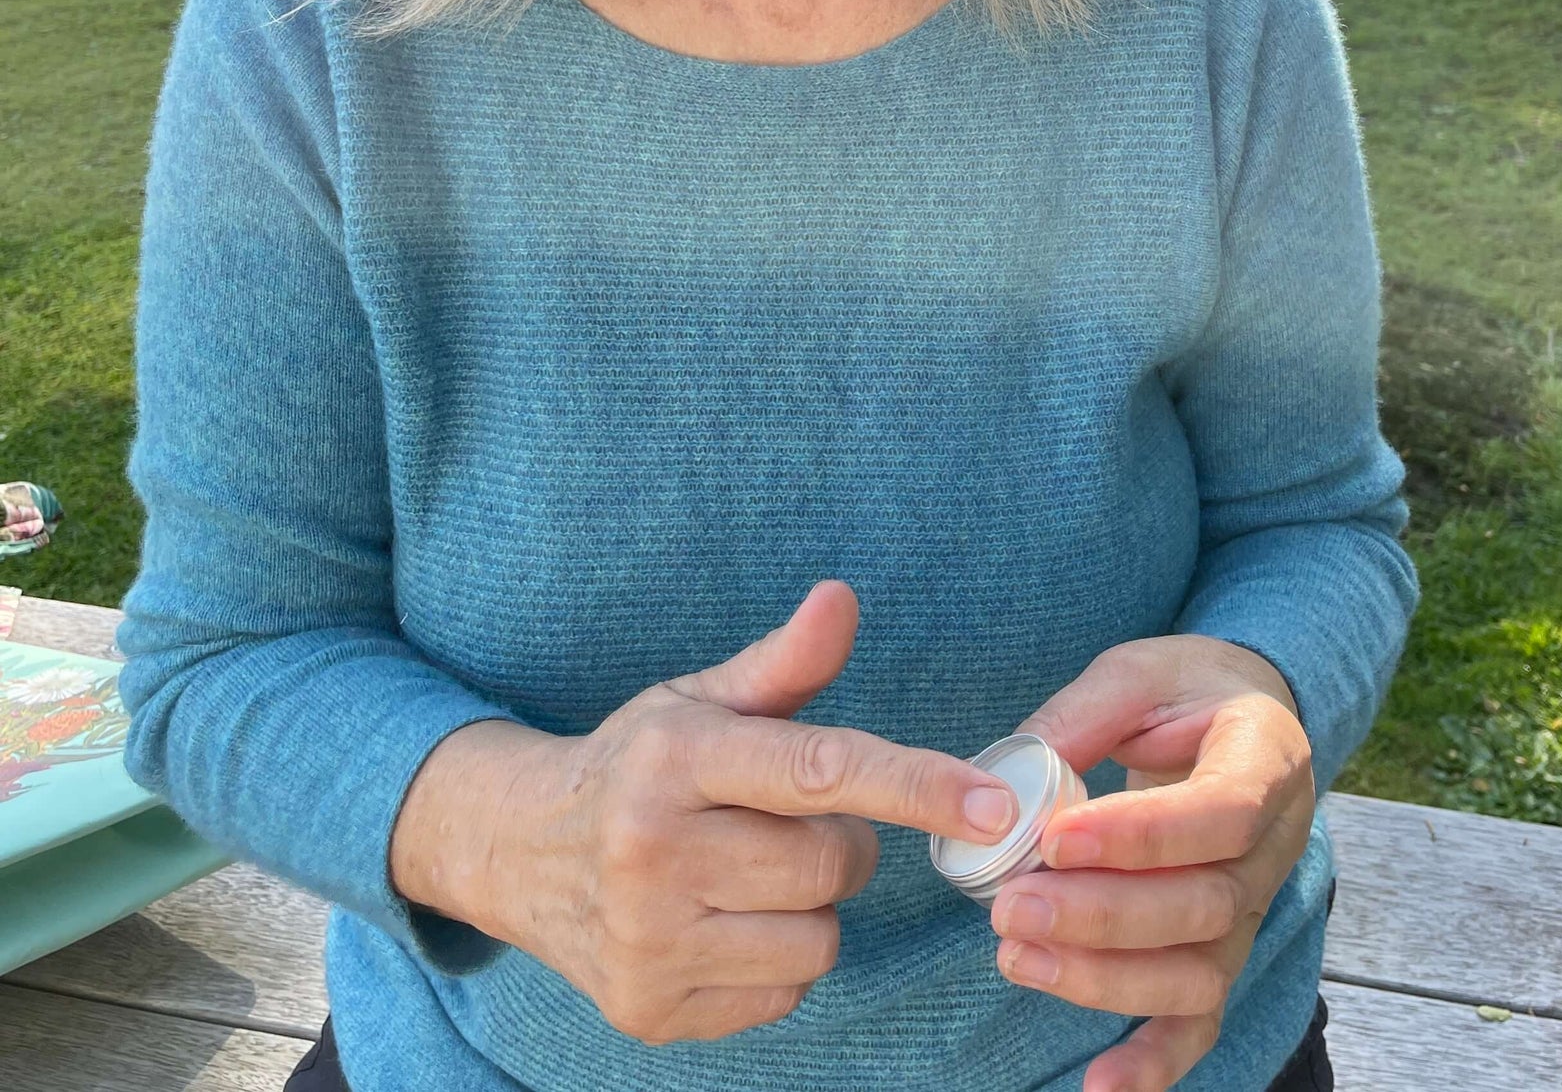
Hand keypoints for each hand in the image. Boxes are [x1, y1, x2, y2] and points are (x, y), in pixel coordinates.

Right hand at [389, 580, 1019, 1045]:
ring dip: (809, 908)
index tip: (992, 804)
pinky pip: (782, 996)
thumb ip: (785, 661)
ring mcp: (646, 941)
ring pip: (818, 941)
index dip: (916, 785)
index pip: (820, 770)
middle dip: (840, 842)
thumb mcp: (702, 698)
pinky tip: (723, 923)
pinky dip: (775, 963)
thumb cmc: (639, 762)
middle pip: (832, 863)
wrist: (521, 851)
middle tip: (788, 822)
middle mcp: (652, 851)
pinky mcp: (648, 1012)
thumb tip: (843, 596)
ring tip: (747, 873)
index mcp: (675, 757)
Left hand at [993, 636, 1314, 1091]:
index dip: (1140, 836)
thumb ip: (1082, 716)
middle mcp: (1276, 846)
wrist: (1242, 713)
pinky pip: (1200, 1020)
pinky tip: (1099, 1086)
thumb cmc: (1186, 690)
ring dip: (1105, 977)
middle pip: (1206, 906)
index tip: (1054, 839)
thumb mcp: (1139, 672)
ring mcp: (1254, 908)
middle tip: (1011, 903)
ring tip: (1016, 954)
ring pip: (1199, 971)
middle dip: (1102, 916)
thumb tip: (1007, 780)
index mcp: (1267, 759)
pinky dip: (1155, 1061)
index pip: (1220, 812)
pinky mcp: (1223, 949)